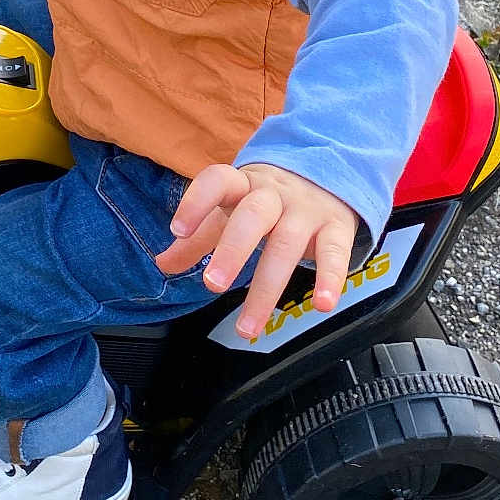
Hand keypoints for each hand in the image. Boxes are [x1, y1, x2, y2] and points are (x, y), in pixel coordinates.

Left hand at [154, 163, 357, 339]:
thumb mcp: (232, 210)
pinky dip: (330, 278)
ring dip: (268, 288)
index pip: (218, 181)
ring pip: (288, 243)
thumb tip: (163, 264)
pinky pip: (335, 251)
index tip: (178, 229)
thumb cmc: (267, 199)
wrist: (326, 170)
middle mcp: (274, 194)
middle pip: (253, 215)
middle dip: (233, 250)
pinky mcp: (336, 226)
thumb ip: (200, 237)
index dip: (197, 202)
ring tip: (248, 328)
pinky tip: (322, 305)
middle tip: (213, 286)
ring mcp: (306, 209)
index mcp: (243, 184)